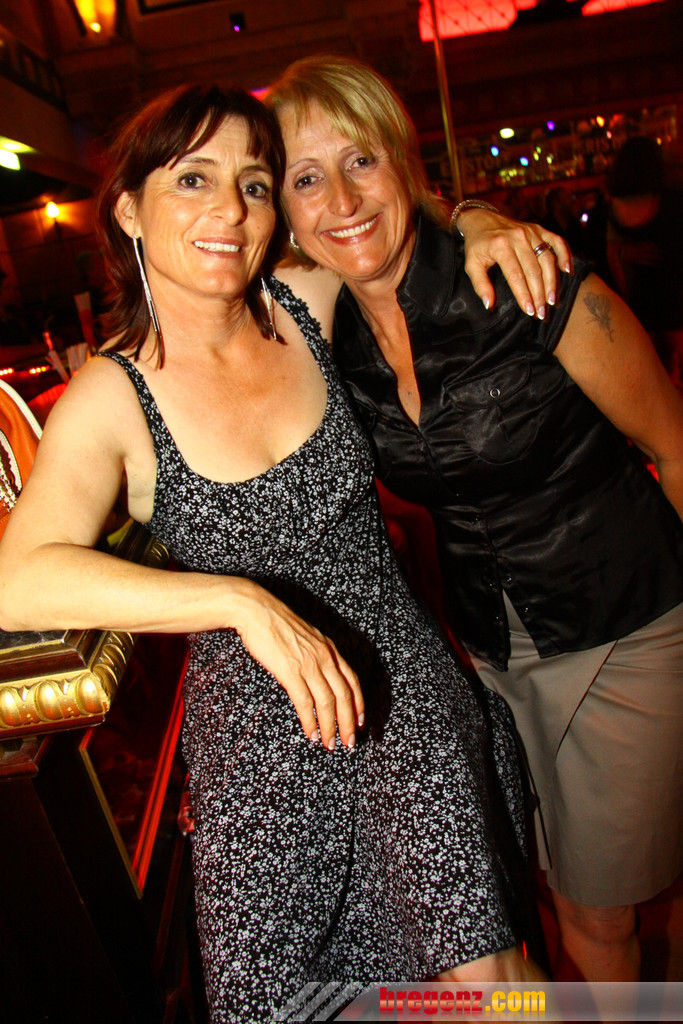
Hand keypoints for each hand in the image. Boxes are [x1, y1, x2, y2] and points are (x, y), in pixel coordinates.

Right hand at [232, 579, 363, 749]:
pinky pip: (305, 702)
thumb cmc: (275, 622)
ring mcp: (308, 664)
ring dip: (331, 727)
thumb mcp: (305, 636)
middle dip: (348, 722)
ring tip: (330, 744)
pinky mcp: (290, 671)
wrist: (256, 610)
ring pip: (327, 702)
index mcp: (328, 647)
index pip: (352, 680)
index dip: (358, 703)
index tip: (360, 721)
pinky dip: (310, 721)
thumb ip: (314, 653)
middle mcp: (324, 656)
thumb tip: (317, 673)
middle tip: (349, 742)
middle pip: (344, 696)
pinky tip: (311, 733)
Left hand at [457, 207, 572, 318]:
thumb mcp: (471, 265)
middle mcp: (518, 236)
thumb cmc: (477, 245)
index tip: (530, 311)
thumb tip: (489, 305)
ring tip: (552, 301)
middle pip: (534, 269)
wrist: (481, 219)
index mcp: (500, 245)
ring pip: (547, 259)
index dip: (524, 295)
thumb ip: (480, 285)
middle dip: (539, 294)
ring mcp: (531, 231)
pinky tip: (568, 271)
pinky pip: (557, 241)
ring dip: (552, 281)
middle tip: (542, 313)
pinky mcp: (539, 229)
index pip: (516, 275)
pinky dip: (564, 255)